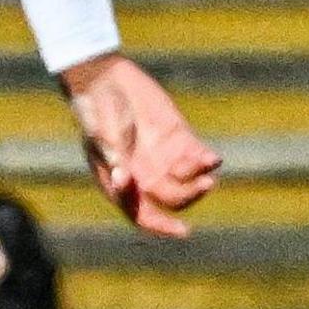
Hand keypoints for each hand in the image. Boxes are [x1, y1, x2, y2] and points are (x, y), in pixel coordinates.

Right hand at [59, 53, 219, 238]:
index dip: (161, 226)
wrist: (106, 78)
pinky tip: (212, 158)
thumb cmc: (96, 109)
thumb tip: (123, 183)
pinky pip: (199, 159)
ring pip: (189, 183)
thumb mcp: (101, 133)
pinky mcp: (179, 140)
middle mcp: (143, 175)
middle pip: (172, 200)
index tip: (182, 230)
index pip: (141, 215)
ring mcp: (163, 158)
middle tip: (204, 183)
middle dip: (189, 196)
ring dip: (200, 179)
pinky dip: (208, 162)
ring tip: (204, 163)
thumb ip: (113, 157)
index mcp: (119, 182)